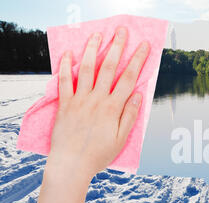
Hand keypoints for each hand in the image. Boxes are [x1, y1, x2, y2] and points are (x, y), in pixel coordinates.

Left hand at [47, 26, 149, 179]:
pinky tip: (68, 53)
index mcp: (112, 108)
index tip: (144, 46)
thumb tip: (138, 95)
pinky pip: (64, 81)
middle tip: (122, 31)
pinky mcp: (65, 104)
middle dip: (117, 47)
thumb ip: (129, 116)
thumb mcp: (120, 139)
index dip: (137, 60)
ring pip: (86, 69)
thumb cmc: (98, 155)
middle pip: (108, 68)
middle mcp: (96, 99)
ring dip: (92, 50)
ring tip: (98, 35)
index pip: (128, 79)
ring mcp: (79, 100)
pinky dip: (65, 66)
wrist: (71, 164)